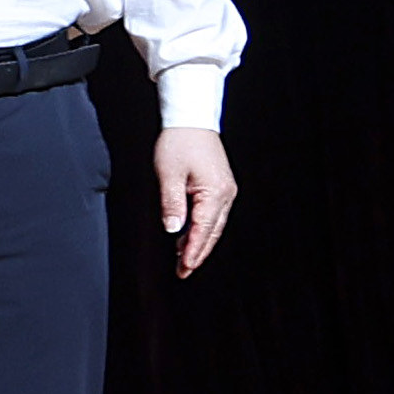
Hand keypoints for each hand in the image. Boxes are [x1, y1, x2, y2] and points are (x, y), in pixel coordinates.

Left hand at [155, 121, 235, 275]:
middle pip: (212, 232)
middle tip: (183, 272)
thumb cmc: (178, 143)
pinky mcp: (221, 187)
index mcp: (214, 192)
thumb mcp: (168, 174)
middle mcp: (225, 195)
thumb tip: (173, 230)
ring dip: (199, 242)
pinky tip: (187, 236)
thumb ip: (171, 203)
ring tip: (182, 260)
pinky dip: (201, 228)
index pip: (203, 229)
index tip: (183, 268)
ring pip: (214, 225)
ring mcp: (226, 191)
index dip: (192, 250)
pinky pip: (213, 214)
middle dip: (197, 253)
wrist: (192, 120)